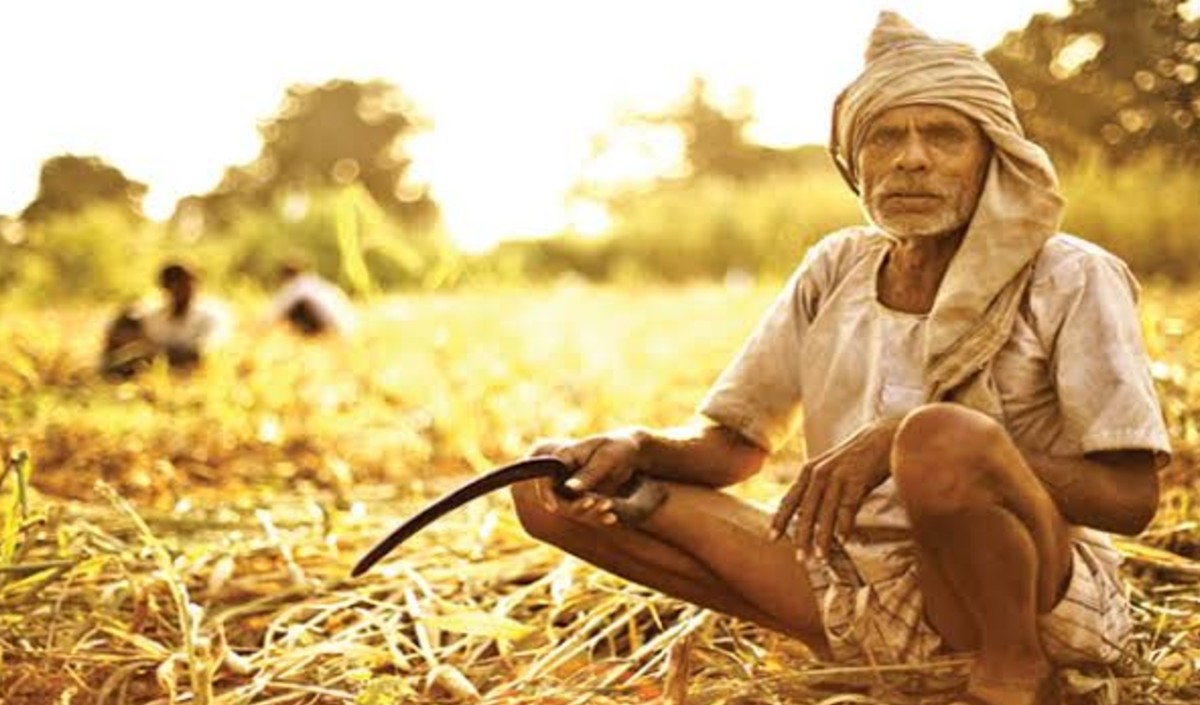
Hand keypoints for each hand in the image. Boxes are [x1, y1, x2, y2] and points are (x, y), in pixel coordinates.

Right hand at [527, 429, 643, 525]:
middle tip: (597, 503)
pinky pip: (586, 510)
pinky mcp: (586, 496)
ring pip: (571, 507)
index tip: (554, 507)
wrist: (633, 452)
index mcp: (565, 456)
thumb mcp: (606, 458)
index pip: (546, 477)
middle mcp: (565, 473)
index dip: (546, 493)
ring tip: (609, 506)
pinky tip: (611, 517)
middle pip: (557, 497)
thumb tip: (569, 488)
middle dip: (574, 506)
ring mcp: (574, 486)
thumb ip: (588, 473)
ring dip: (589, 512)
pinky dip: (597, 515)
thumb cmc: (619, 447)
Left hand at [769, 417, 898, 559]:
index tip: (771, 538)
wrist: (884, 437)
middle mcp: (820, 473)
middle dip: (802, 536)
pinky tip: (843, 541)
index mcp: (809, 471)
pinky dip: (845, 525)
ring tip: (820, 557)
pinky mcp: (858, 479)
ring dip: (823, 537)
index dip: (780, 520)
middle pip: (806, 510)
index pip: (790, 500)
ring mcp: (839, 475)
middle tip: (800, 559)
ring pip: (826, 512)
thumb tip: (809, 516)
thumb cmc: (857, 458)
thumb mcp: (830, 469)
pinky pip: (848, 507)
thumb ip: (818, 488)